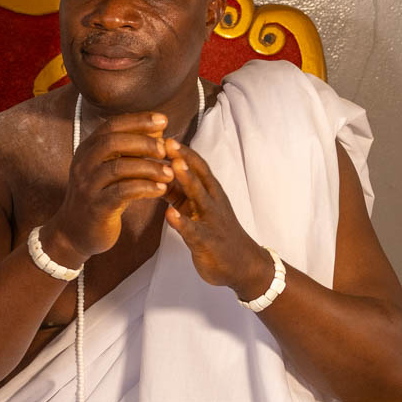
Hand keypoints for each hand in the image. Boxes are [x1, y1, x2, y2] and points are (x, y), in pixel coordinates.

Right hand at [43, 112, 173, 263]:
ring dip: (148, 167)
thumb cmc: (100, 196)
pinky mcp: (96, 207)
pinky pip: (121, 193)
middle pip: (112, 142)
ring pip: (118, 168)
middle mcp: (84, 164)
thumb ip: (130, 151)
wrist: (75, 232)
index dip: (138, 120)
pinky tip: (161, 189)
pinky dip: (144, 188)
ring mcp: (88, 186)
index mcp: (88, 150)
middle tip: (166, 147)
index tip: (163, 120)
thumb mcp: (112, 169)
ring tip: (170, 172)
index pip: (112, 126)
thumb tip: (160, 131)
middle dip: (143, 141)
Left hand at [162, 141, 271, 298]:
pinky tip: (169, 215)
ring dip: (187, 181)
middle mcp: (213, 203)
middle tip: (167, 141)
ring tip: (173, 166)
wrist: (244, 265)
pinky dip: (182, 222)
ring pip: (199, 197)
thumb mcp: (199, 210)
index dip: (183, 151)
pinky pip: (194, 231)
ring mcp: (211, 221)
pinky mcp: (207, 242)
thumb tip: (158, 174)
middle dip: (184, 158)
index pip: (198, 166)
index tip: (166, 136)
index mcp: (211, 193)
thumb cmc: (219, 234)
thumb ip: (180, 193)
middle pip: (199, 175)